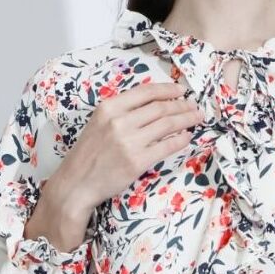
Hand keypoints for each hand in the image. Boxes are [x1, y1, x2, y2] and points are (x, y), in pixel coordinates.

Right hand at [24, 81, 204, 252]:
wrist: (77, 183)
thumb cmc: (89, 154)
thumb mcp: (99, 123)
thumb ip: (121, 112)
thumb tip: (152, 104)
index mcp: (109, 108)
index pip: (146, 92)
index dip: (167, 90)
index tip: (181, 90)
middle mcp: (119, 121)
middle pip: (160, 108)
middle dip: (182, 106)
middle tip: (194, 107)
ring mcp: (129, 142)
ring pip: (167, 124)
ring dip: (186, 119)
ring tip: (196, 118)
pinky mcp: (137, 161)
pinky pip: (166, 146)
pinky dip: (181, 140)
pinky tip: (187, 137)